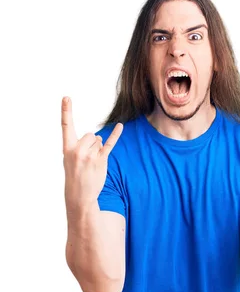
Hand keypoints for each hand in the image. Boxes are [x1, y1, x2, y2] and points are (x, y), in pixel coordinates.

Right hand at [61, 97, 122, 211]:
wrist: (79, 194)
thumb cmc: (75, 174)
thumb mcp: (70, 159)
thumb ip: (81, 145)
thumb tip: (98, 137)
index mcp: (67, 148)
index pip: (66, 126)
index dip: (66, 111)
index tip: (66, 97)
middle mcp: (78, 150)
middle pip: (91, 134)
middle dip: (91, 143)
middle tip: (86, 159)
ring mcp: (90, 155)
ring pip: (99, 141)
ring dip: (98, 149)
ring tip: (91, 164)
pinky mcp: (101, 159)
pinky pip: (110, 143)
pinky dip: (116, 134)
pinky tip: (121, 126)